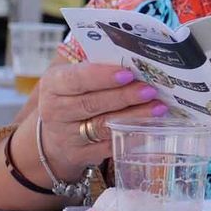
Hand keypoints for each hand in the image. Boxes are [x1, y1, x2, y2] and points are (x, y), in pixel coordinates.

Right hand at [36, 63, 168, 181]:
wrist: (52, 137)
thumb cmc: (70, 97)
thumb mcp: (70, 77)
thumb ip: (93, 64)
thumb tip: (130, 55)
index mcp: (53, 84)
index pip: (76, 79)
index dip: (102, 77)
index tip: (128, 73)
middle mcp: (55, 111)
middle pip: (92, 104)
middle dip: (124, 97)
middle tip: (150, 90)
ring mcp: (66, 136)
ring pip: (103, 126)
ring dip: (133, 117)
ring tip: (158, 108)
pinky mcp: (79, 155)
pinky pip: (109, 147)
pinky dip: (131, 136)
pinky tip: (150, 128)